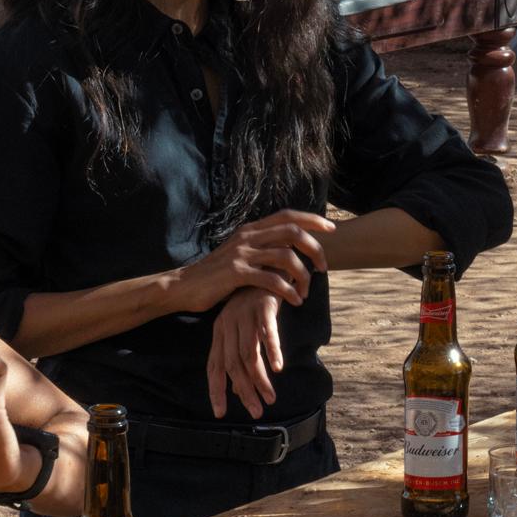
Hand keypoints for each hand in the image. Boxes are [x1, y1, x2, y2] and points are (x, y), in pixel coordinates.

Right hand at [172, 211, 336, 312]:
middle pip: (292, 233)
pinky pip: (271, 279)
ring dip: (302, 275)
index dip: (312, 219)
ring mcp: (242, 254)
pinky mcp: (236, 274)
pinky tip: (294, 301)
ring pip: (285, 257)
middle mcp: (248, 237)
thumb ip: (261, 247)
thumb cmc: (216, 274)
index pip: (287, 215)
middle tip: (323, 267)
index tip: (331, 229)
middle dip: (315, 249)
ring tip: (306, 291)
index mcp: (251, 230)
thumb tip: (289, 248)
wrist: (184, 286)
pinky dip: (288, 290)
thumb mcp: (240, 253)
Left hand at [207, 288, 283, 419]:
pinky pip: (267, 332)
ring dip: (260, 379)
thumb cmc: (257, 300)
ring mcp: (244, 316)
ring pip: (248, 354)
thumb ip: (241, 352)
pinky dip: (273, 351)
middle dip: (244, 391)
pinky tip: (279, 367)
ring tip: (270, 397)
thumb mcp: (244, 326)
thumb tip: (242, 385)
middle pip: (232, 365)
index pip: (215, 367)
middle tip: (256, 411)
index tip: (221, 412)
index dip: (217, 390)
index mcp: (221, 332)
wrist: (269, 265)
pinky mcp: (263, 307)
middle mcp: (228, 325)